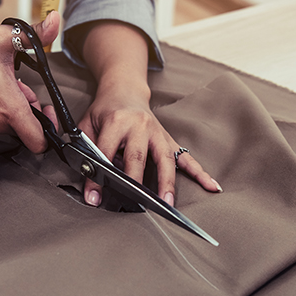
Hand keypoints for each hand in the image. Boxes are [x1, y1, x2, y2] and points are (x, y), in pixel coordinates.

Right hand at [0, 12, 59, 150]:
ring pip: (6, 127)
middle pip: (24, 129)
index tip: (46, 112)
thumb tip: (55, 20)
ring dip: (9, 110)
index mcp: (8, 107)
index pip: (38, 142)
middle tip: (19, 87)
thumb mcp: (7, 37)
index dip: (49, 129)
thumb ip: (38, 33)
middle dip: (27, 109)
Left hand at [77, 21, 221, 206]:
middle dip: (136, 183)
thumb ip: (84, 148)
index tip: (95, 197)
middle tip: (135, 205)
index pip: (106, 153)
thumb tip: (84, 180)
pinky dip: (200, 172)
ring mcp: (158, 132)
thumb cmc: (103, 111)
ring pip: (165, 160)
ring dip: (167, 182)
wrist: (124, 89)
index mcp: (117, 120)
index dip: (99, 177)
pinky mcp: (169, 139)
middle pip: (139, 157)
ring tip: (167, 203)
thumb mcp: (86, 124)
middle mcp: (140, 125)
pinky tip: (212, 186)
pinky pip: (186, 157)